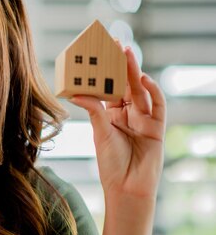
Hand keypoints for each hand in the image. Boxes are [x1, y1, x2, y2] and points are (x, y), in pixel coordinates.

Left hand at [69, 47, 165, 201]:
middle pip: (126, 84)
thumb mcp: (100, 133)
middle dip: (121, 64)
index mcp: (112, 114)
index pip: (110, 87)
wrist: (126, 189)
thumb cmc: (110, 164)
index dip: (106, 71)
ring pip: (140, 91)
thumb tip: (77, 93)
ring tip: (126, 54)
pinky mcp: (157, 128)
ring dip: (134, 72)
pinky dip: (152, 92)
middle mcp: (128, 114)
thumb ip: (94, 111)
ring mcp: (144, 120)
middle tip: (115, 44)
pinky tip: (144, 79)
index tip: (99, 52)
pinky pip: (157, 106)